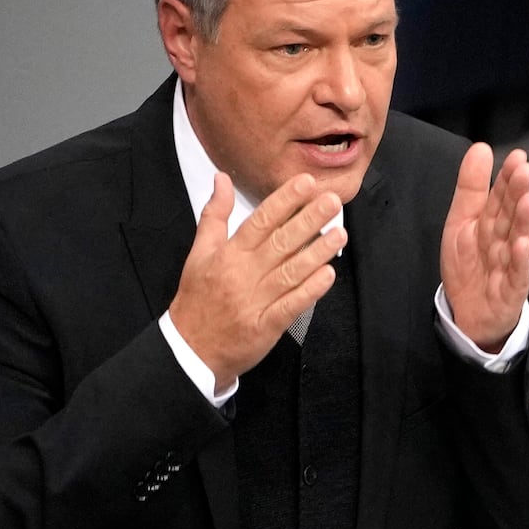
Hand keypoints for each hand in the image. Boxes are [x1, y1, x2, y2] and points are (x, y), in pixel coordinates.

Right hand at [168, 172, 345, 390]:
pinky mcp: (265, 326)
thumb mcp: (199, 253)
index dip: (284, 201)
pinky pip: (290, 306)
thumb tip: (221, 179)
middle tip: (333, 201)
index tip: (305, 183)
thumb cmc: (198, 299)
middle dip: (308, 220)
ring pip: (290, 272)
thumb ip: (214, 215)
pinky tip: (328, 275)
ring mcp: (255, 301)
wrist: (189, 349)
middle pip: (279, 242)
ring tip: (339, 234)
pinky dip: (310, 291)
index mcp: (228, 255)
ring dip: (317, 252)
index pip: (260, 221)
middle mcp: (243, 274)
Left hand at [441, 144, 528, 351]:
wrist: (471, 314)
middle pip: (511, 215)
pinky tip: (521, 244)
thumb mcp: (461, 222)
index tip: (517, 157)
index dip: (508, 178)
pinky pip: (517, 274)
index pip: (501, 196)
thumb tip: (481, 147)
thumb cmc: (472, 265)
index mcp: (493, 223)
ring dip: (524, 221)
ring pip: (519, 240)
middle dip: (518, 193)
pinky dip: (519, 259)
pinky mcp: (512, 290)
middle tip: (525, 171)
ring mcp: (511, 265)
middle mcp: (506, 240)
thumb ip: (471, 187)